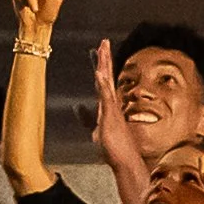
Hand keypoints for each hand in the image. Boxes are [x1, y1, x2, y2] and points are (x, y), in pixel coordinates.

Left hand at [92, 39, 147, 178]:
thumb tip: (77, 107)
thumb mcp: (96, 129)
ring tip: (102, 48)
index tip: (98, 50)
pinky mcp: (111, 116)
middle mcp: (111, 104)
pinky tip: (98, 73)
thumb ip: (86, 117)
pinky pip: (106, 97)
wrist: (126, 162)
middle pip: (107, 75)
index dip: (100, 65)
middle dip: (104, 58)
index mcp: (107, 105)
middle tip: (103, 41)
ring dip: (104, 65)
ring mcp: (112, 109)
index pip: (103, 80)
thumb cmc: (114, 148)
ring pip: (107, 82)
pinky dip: (102, 84)